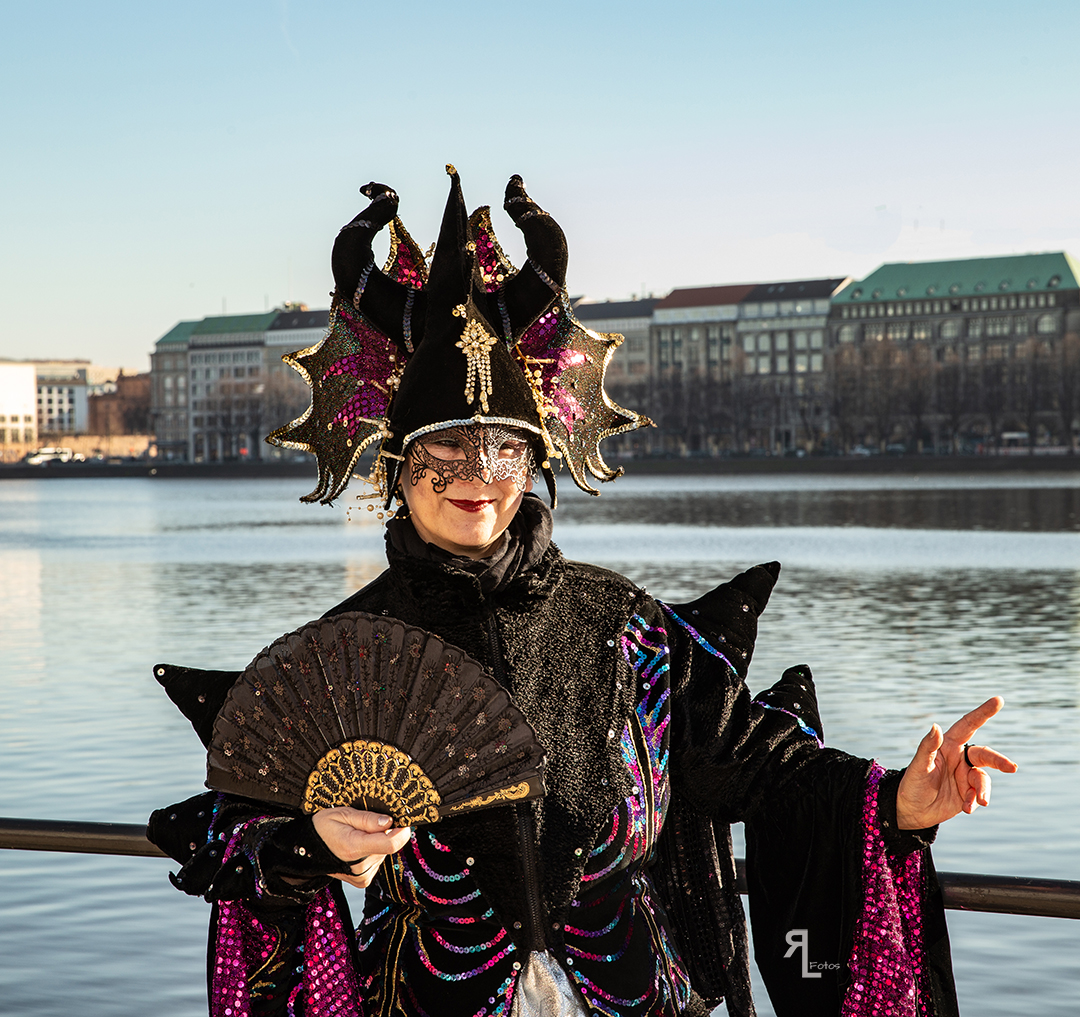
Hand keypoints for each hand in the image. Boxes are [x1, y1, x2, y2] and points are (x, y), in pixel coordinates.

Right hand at [312, 807, 412, 888]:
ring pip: (384, 852)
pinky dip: (372, 852)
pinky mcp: (362, 880)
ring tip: (357, 836)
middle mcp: (359, 866)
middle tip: (364, 825)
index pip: (391, 844)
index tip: (403, 821)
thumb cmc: (324, 827)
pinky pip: (377, 861)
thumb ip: (368, 819)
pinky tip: (357, 848)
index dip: (402, 831)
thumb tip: (390, 822)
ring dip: (377, 842)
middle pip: (388, 846)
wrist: (306, 849)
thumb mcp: (343, 813)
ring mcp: (361, 875)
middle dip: (384, 832)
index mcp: (354, 847)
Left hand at [896, 696, 1017, 829]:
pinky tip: (966, 808)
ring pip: (982, 779)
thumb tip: (936, 726)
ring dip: (982, 790)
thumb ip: (928, 747)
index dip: (983, 712)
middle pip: (985, 754)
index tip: (998, 700)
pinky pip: (977, 796)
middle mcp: (959, 758)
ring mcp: (965, 776)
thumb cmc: (912, 783)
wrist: (911, 810)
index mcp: (948, 745)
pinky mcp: (968, 793)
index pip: (968, 725)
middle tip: (1012, 768)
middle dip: (999, 761)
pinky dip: (974, 802)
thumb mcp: (919, 766)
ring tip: (981, 802)